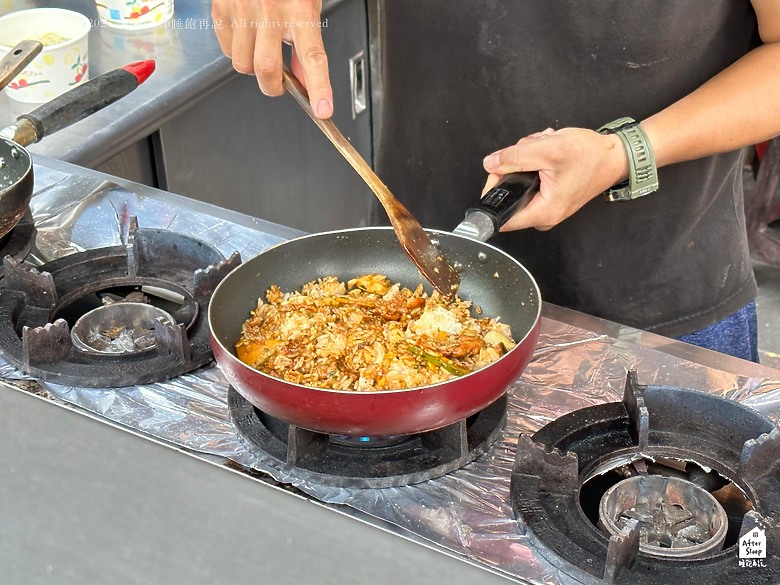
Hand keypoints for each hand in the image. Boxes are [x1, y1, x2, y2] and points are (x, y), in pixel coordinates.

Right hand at [212, 0, 332, 118]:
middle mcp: (270, 11)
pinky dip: (235, 51)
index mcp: (299, 11)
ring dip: (252, 67)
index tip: (323, 109)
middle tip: (278, 84)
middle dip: (272, 87)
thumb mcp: (306, 7)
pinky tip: (245, 34)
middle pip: (266, 70)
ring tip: (260, 48)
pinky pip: (225, 49)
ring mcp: (242, 10)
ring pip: (242, 64)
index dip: (319, 87)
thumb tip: (303, 81)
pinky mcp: (221, 9)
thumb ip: (305, 46)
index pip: (313, 57)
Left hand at [482, 127, 627, 230]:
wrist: (615, 156)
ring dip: (525, 162)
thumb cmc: (591, 157)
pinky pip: (529, 181)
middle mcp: (544, 216)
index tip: (497, 173)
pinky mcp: (549, 198)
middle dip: (513, 168)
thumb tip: (491, 164)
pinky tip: (547, 154)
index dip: (493, 193)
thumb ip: (515, 157)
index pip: (501, 217)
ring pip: (518, 184)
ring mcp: (546, 208)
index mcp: (543, 212)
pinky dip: (534, 164)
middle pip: (509, 195)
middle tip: (529, 152)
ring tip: (543, 150)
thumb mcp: (549, 150)